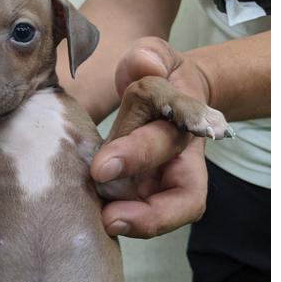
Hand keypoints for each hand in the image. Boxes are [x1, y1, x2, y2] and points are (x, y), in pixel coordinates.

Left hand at [91, 37, 209, 237]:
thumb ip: (151, 56)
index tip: (102, 167)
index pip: (167, 141)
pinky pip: (139, 213)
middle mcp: (180, 158)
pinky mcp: (145, 190)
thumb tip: (145, 65)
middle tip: (109, 217)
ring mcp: (164, 178)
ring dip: (138, 225)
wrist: (166, 93)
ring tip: (104, 226)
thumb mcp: (157, 55)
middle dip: (149, 211)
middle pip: (181, 194)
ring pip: (166, 214)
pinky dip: (123, 221)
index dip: (139, 156)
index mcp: (183, 123)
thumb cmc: (158, 74)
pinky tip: (97, 221)